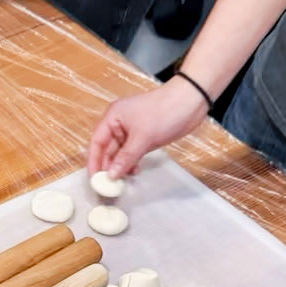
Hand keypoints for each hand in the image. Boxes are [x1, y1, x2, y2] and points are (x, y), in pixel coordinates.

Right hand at [87, 77, 209, 179]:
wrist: (191, 101)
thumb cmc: (164, 112)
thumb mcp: (142, 137)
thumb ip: (125, 158)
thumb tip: (111, 175)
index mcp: (113, 117)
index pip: (96, 142)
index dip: (94, 161)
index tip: (94, 179)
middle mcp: (119, 124)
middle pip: (107, 149)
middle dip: (108, 166)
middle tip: (109, 184)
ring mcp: (132, 131)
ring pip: (120, 153)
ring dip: (120, 166)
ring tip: (123, 180)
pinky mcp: (144, 137)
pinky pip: (132, 153)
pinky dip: (131, 162)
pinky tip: (135, 171)